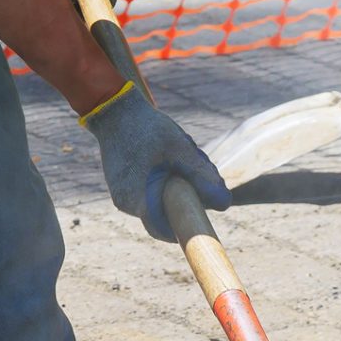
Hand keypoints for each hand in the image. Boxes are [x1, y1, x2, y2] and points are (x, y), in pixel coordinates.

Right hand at [80, 82, 232, 242]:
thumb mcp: (180, 149)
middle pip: (162, 216)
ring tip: (178, 159)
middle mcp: (126, 203)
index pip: (165, 230)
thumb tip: (225, 203)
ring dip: (172, 190)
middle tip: (197, 174)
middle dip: (183, 201)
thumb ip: (202, 177)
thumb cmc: (147, 128)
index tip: (202, 218)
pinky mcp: (121, 187)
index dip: (185, 228)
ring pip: (155, 204)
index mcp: (138, 199)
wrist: (115, 111)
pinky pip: (146, 195)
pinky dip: (160, 184)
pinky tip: (165, 160)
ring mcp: (121, 196)